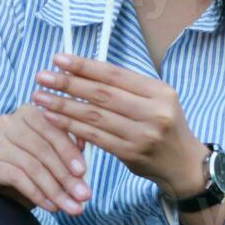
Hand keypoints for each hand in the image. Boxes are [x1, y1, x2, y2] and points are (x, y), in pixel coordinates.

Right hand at [0, 104, 90, 215]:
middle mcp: (8, 122)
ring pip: (32, 165)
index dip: (69, 151)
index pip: (52, 129)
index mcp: (27, 112)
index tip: (84, 172)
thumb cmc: (34, 170)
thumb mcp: (55, 157)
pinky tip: (51, 207)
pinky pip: (16, 177)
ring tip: (72, 207)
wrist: (4, 194)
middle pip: (42, 149)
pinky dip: (37, 194)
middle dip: (66, 175)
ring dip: (55, 190)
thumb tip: (84, 148)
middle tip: (83, 196)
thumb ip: (70, 149)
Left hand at [32, 53, 207, 199]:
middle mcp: (153, 112)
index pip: (115, 74)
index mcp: (159, 92)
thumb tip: (82, 70)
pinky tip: (54, 118)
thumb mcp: (156, 99)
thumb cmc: (164, 125)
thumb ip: (126, 87)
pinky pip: (95, 138)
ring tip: (40, 97)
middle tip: (42, 76)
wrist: (184, 165)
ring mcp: (142, 135)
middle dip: (68, 84)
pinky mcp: (131, 155)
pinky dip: (71, 127)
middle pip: (102, 94)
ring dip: (64, 106)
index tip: (59, 59)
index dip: (85, 66)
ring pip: (95, 117)